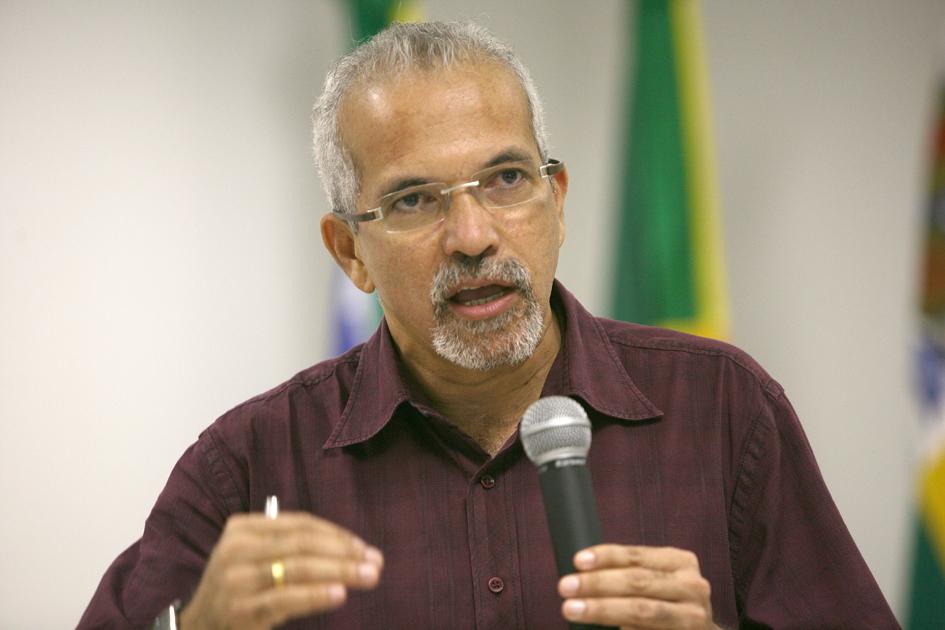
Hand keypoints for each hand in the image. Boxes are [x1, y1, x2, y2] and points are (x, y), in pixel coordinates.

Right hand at [180, 512, 382, 628]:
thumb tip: (352, 550)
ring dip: (339, 571)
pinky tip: (340, 594)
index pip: (299, 524)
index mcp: (243, 528)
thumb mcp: (255, 557)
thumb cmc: (239, 588)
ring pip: (298, 568)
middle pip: (302, 544)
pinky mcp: (242, 610)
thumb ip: (291, 546)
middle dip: (344, 552)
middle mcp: (237, 549)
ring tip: (368, 576)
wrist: (197, 626)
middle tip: (375, 561)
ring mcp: (237, 580)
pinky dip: (316, 595)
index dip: (335, 534)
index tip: (363, 547)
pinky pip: (286, 599)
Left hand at [557, 545, 714, 628]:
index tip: (578, 561)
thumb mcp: (654, 578)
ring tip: (573, 609)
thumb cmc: (665, 601)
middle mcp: (692, 587)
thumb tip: (581, 571)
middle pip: (637, 582)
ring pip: (642, 611)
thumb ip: (627, 572)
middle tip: (565, 586)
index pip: (637, 556)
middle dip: (597, 584)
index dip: (606, 556)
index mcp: (680, 563)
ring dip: (603, 609)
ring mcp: (694, 617)